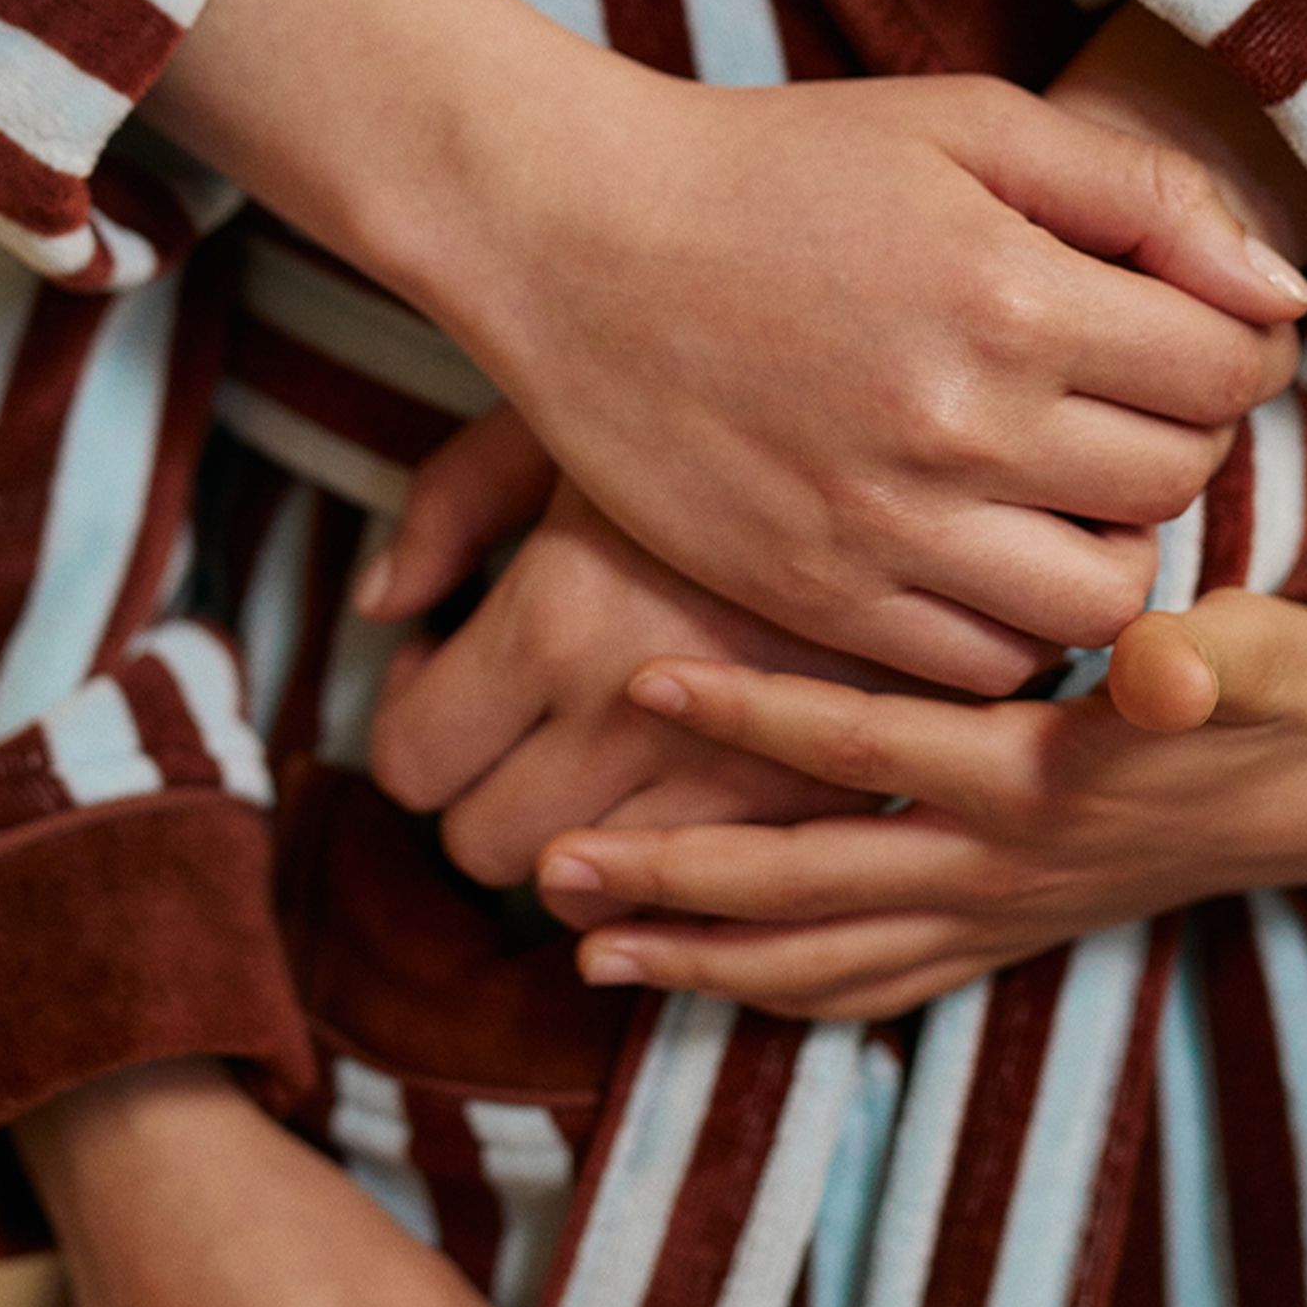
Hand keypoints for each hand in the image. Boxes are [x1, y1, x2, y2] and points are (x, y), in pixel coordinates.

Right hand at [155, 0, 1306, 685]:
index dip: (1234, 344)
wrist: (573, 237)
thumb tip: (1282, 295)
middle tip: (1114, 391)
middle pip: (1180, 482)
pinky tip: (981, 543)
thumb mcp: (968, 124)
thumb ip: (1145, 191)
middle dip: (1176, 434)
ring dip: (1111, 543)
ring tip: (1060, 482)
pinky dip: (1015, 619)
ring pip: (1105, 600)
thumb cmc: (779, 163)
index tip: (1183, 325)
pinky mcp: (820, 595)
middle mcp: (962, 426)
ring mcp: (887, 527)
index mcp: (1016, 294)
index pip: (1231, 369)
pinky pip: (988, 662)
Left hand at [366, 448, 885, 885]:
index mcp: (558, 620)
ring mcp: (737, 777)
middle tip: (509, 715)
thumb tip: (381, 606)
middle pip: (489, 848)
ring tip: (594, 750)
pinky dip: (673, 869)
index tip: (443, 668)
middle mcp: (636, 722)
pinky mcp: (826, 804)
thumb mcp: (570, 416)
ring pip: (592, 901)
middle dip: (476, 786)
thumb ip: (452, 502)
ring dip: (573, 841)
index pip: (412, 762)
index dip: (407, 719)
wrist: (925, 435)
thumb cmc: (723, 400)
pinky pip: (703, 905)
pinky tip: (676, 788)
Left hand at [528, 593, 1306, 1020]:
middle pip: (810, 879)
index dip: (754, 710)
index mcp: (1039, 777)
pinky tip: (700, 983)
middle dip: (676, 875)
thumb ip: (1209, 662)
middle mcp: (1002, 864)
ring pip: (826, 957)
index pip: (867, 741)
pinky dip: (782, 994)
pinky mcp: (1007, 938)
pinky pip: (875, 987)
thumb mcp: (1272, 658)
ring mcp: (1000, 915)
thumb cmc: (1294, 692)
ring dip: (702, 958)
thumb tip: (1159, 669)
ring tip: (580, 950)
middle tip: (543, 863)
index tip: (638, 676)